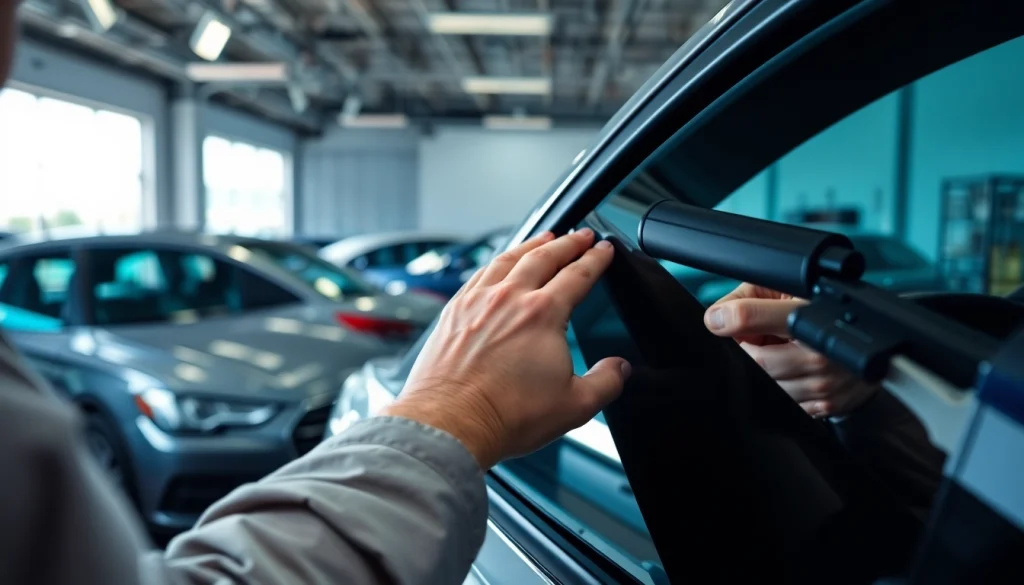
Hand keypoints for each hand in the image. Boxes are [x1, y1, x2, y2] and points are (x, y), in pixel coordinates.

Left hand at [383, 229, 629, 468]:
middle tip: (581, 236)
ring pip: (509, 258)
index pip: (578, 274)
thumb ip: (605, 383)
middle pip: (544, 256)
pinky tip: (499, 265)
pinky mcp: (453, 312)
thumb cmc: (505, 415)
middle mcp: (509, 298)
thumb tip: (619, 370)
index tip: (604, 250)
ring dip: (531, 244)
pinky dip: (496, 262)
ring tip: (544, 238)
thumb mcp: (574, 406)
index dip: (596, 259)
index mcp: (543, 314)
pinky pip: (479, 273)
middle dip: (568, 242)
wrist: (451, 423)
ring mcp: (477, 302)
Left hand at [703, 283, 877, 417]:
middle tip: (754, 340)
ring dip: (762, 373)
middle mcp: (819, 352)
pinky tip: (789, 373)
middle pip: (754, 360)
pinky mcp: (825, 405)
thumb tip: (715, 316)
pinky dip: (779, 388)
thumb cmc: (826, 312)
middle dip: (746, 351)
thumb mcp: (789, 290)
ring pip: (765, 385)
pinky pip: (782, 403)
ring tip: (777, 354)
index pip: (754, 317)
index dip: (731, 319)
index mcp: (811, 314)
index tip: (718, 322)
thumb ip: (748, 297)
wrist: (875, 343)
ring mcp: (823, 383)